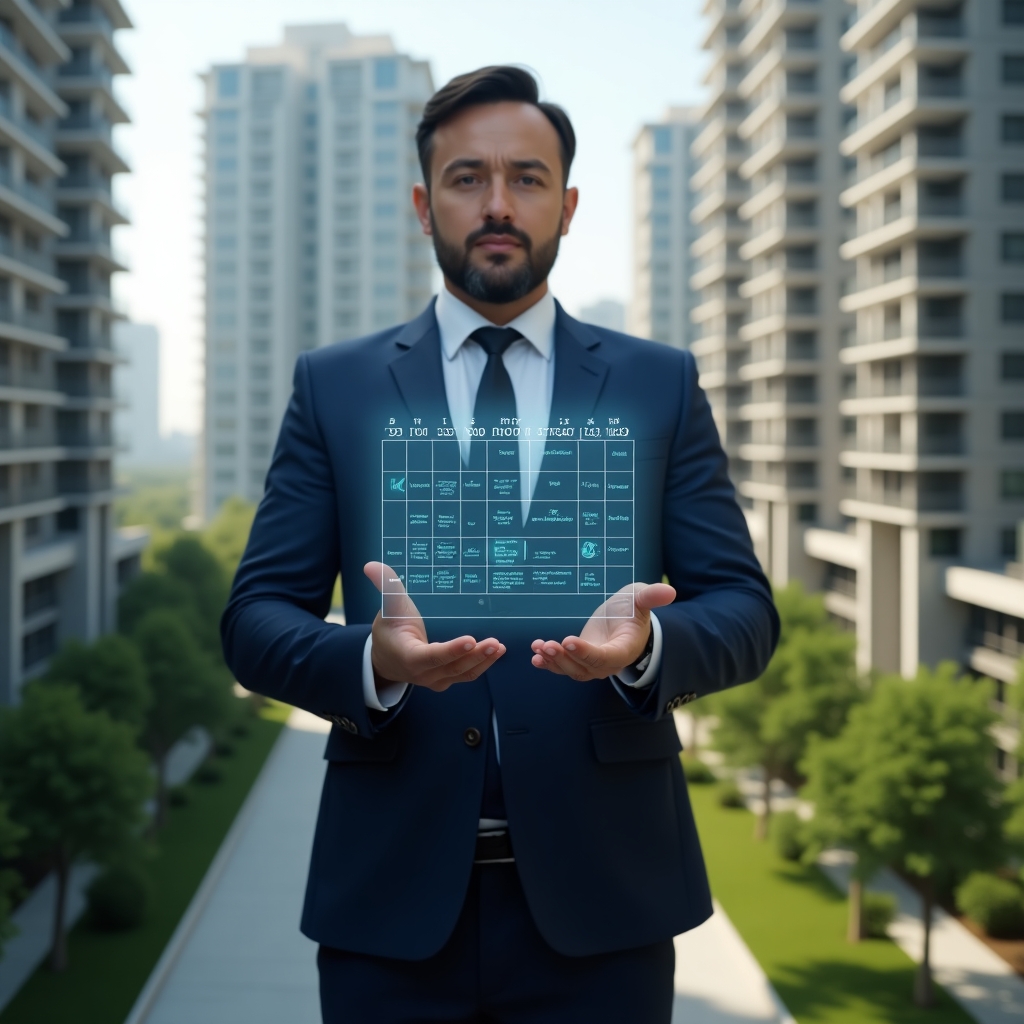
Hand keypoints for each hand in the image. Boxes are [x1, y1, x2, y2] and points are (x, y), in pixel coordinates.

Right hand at [363, 562, 505, 692]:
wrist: (386, 659)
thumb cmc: (390, 630)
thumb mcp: (387, 608)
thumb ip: (386, 588)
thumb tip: (371, 565)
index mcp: (408, 656)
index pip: (431, 656)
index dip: (450, 650)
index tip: (470, 640)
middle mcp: (423, 673)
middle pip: (453, 667)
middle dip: (475, 655)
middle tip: (494, 642)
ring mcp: (436, 679)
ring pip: (463, 673)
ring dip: (483, 661)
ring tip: (498, 646)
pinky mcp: (447, 679)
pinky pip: (466, 674)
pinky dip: (482, 664)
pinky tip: (495, 651)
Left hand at [530, 582, 675, 681]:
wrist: (623, 619)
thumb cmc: (632, 609)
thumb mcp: (640, 598)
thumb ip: (652, 596)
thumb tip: (670, 591)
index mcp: (624, 649)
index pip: (605, 657)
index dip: (587, 652)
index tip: (569, 641)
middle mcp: (608, 662)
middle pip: (585, 668)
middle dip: (565, 659)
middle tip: (548, 645)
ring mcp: (592, 664)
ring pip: (572, 670)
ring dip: (554, 661)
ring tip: (539, 647)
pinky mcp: (578, 659)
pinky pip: (564, 667)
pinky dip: (549, 663)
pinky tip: (536, 655)